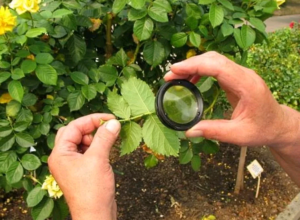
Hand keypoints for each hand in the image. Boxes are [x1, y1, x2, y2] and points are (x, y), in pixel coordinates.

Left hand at [48, 114, 119, 219]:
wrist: (95, 215)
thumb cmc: (92, 190)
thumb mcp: (98, 159)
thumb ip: (104, 138)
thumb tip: (113, 122)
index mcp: (60, 154)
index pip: (73, 127)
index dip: (91, 120)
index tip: (109, 118)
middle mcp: (63, 158)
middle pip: (75, 133)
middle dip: (91, 128)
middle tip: (107, 127)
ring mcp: (72, 164)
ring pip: (82, 142)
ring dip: (95, 137)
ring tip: (109, 139)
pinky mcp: (81, 170)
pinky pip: (87, 152)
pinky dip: (97, 147)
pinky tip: (107, 148)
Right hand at [165, 52, 297, 146]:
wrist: (278, 124)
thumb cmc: (262, 129)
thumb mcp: (239, 135)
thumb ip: (214, 131)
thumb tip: (189, 131)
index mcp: (247, 86)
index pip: (218, 67)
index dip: (195, 65)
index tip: (175, 69)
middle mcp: (245, 75)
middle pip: (214, 59)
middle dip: (190, 64)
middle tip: (170, 75)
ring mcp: (241, 74)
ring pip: (214, 60)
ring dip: (194, 65)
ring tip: (176, 77)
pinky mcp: (237, 77)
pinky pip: (216, 67)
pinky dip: (200, 70)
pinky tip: (190, 80)